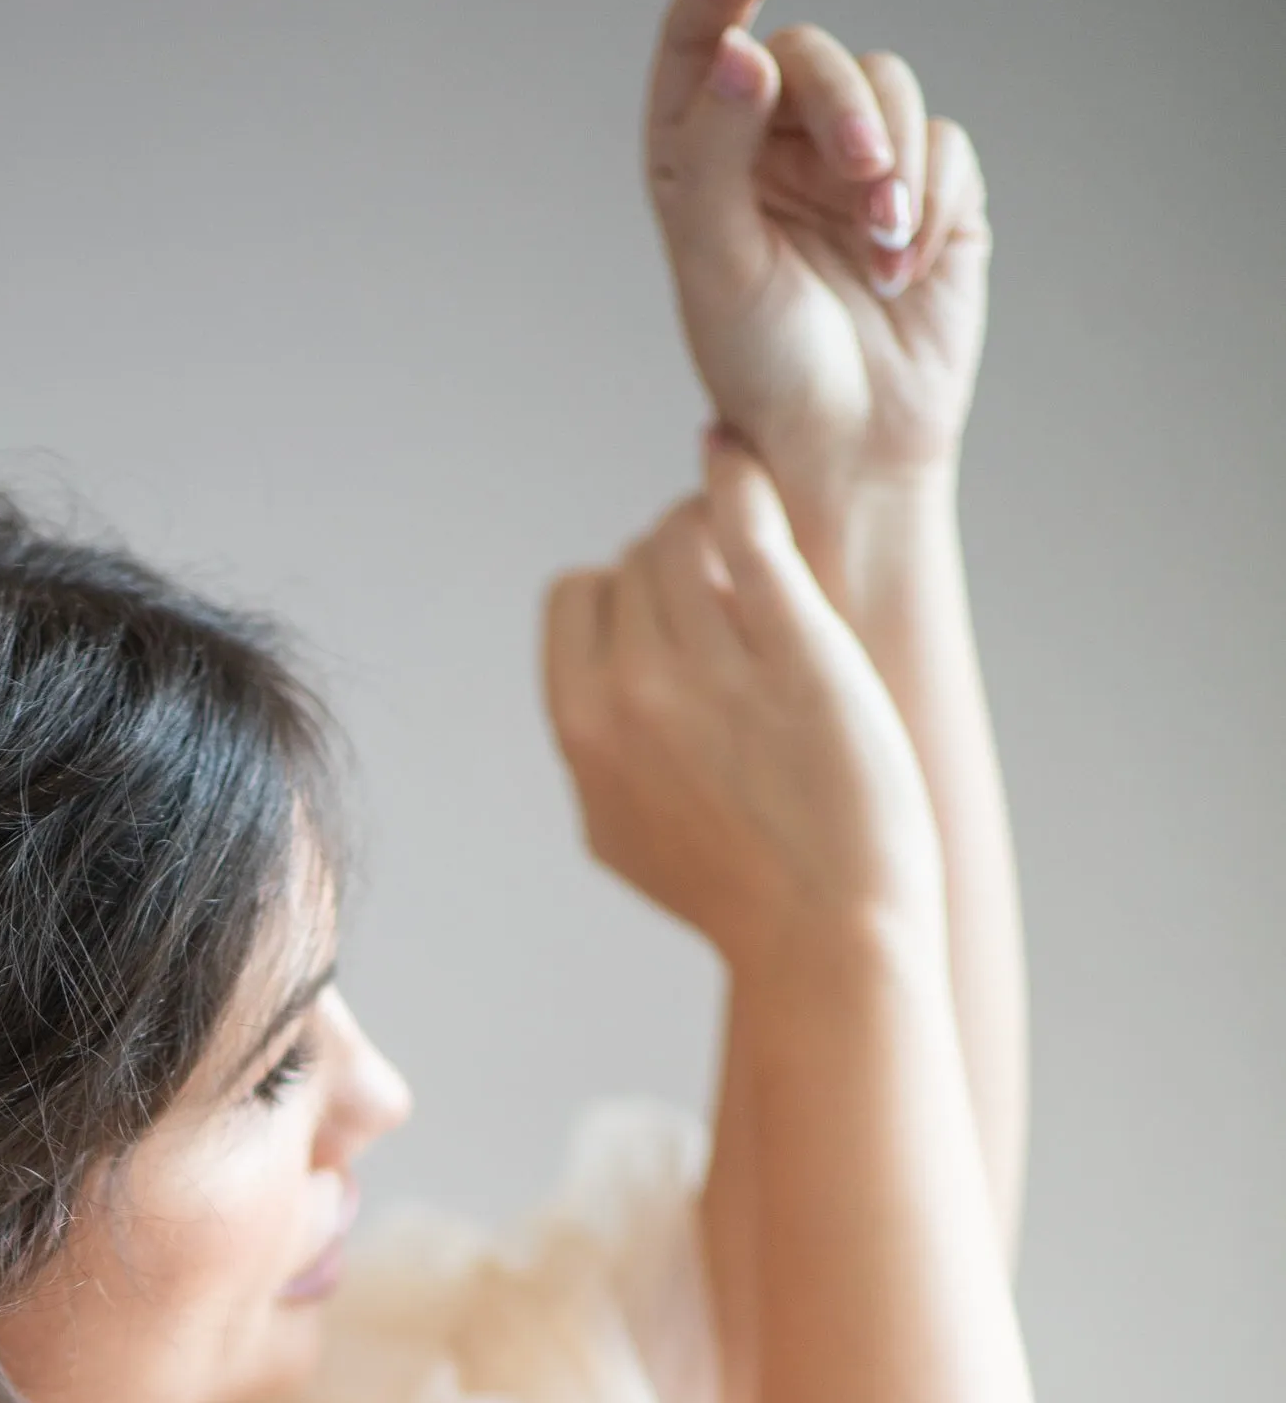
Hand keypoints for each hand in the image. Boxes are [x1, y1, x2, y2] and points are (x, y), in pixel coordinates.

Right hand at [543, 437, 944, 984]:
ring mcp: (710, 670)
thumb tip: (591, 690)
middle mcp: (631, 694)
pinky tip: (752, 467)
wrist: (827, 936)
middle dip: (685, 561)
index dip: (626, 591)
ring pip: (688, 531)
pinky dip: (743, 481)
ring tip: (764, 551)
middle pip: (638, 559)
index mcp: (581, 731)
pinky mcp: (793, 650)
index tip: (675, 612)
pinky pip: (749, 525)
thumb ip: (591, 750)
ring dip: (722, 524)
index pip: (576, 594)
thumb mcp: (618, 832)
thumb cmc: (736, 893)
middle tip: (741, 590)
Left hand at [645, 0, 990, 558]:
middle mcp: (772, 148)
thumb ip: (716, 152)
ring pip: (885, 85)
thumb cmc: (763, 371)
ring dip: (891, 156)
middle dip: (843, 106)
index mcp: (698, 158)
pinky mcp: (929, 191)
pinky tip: (905, 271)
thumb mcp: (718, 264)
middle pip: (810, 58)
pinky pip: (943, 143)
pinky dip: (930, 199)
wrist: (848, 449)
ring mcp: (852, 166)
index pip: (703, 37)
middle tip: (861, 174)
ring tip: (881, 244)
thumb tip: (743, 48)